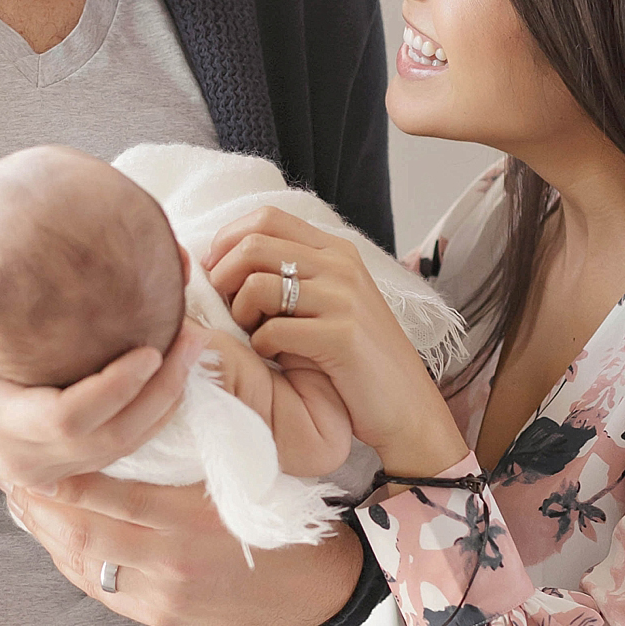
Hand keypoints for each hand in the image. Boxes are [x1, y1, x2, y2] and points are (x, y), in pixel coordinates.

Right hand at [0, 275, 200, 489]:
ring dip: (166, 404)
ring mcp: (45, 469)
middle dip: (161, 393)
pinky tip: (173, 372)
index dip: (113, 390)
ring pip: (122, 449)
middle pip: (112, 438)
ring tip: (195, 349)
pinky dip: (150, 413)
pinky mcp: (59, 465)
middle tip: (193, 337)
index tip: (148, 350)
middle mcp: (26, 457)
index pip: (67, 417)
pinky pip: (116, 446)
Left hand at [4, 472, 365, 625]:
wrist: (308, 588)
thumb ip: (188, 449)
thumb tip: (138, 410)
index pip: (110, 490)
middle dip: (41, 501)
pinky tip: (54, 538)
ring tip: (24, 500)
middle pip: (83, 528)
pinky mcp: (158, 615)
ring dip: (46, 531)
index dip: (66, 470)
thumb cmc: (275, 516)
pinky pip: (100, 586)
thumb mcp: (239, 475)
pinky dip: (70, 559)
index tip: (43, 444)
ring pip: (84, 560)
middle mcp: (174, 557)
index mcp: (195, 512)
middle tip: (13, 470)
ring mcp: (163, 592)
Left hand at [205, 208, 467, 477]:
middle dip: (223, 277)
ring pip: (257, 286)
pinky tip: (276, 358)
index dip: (228, 241)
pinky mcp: (342, 336)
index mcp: (335, 251)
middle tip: (227, 310)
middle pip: (253, 246)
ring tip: (255, 334)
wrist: (408, 407)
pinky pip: (273, 331)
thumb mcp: (329, 304)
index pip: (266, 218)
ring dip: (241, 314)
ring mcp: (343, 299)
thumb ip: (291, 278)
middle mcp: (341, 265)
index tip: (216, 273)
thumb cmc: (358, 361)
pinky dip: (261, 347)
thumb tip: (225, 269)